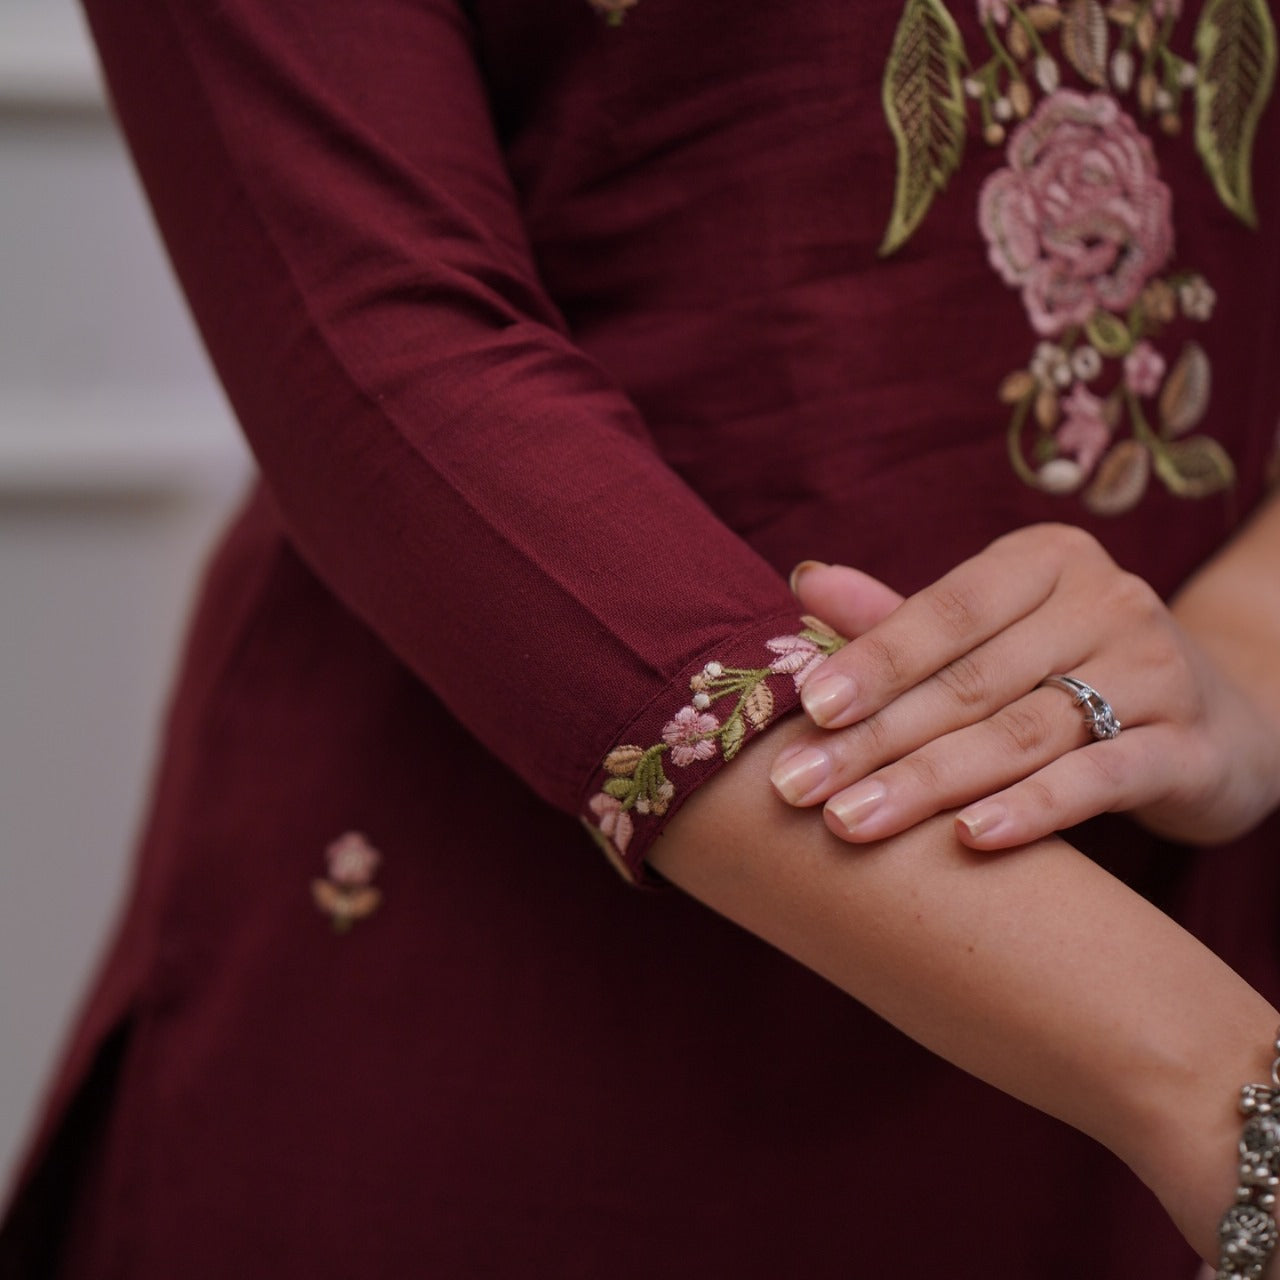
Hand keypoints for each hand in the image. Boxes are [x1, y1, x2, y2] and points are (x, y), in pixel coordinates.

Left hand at [770, 523, 1279, 848]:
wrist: (1218, 720)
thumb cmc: (1071, 669)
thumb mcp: (992, 634)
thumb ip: (903, 616)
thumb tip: (803, 579)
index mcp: (1046, 561)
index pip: (945, 611)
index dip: (872, 660)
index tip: (807, 709)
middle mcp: (1106, 601)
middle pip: (970, 680)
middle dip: (874, 738)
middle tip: (797, 787)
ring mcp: (1155, 671)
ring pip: (1021, 732)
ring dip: (928, 781)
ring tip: (851, 822)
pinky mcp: (1189, 746)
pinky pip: (1099, 777)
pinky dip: (1033, 809)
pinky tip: (970, 839)